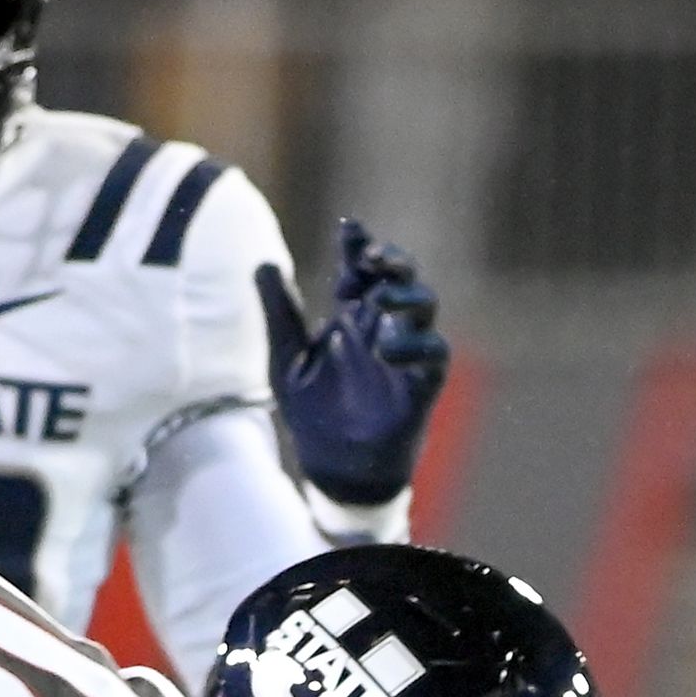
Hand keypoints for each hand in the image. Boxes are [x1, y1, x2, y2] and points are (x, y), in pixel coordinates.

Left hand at [254, 218, 448, 507]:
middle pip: (401, 278)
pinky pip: (433, 354)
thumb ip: (280, 314)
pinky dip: (414, 344)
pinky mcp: (421, 385)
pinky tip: (387, 348)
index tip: (348, 227)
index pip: (361, 270)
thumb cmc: (313, 414)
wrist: (333, 469)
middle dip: (392, 260)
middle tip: (371, 257)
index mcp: (352, 318)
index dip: (359, 245)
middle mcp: (383, 329)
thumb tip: (262, 263)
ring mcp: (406, 355)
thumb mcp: (286, 360)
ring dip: (404, 296)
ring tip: (377, 300)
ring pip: (424, 307)